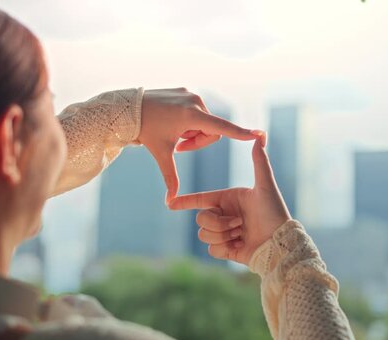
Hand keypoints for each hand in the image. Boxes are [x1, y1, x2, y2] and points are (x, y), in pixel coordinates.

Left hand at [138, 88, 257, 203]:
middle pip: (211, 131)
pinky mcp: (186, 90)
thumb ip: (171, 177)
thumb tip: (170, 202)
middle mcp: (195, 101)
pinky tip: (170, 122)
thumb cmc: (146, 132)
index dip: (241, 134)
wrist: (127, 110)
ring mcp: (190, 94)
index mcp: (191, 116)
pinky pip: (195, 110)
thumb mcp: (161, 154)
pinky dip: (186, 121)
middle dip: (198, 142)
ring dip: (192, 132)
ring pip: (203, 121)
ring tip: (173, 134)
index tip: (260, 134)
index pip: (221, 128)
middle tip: (179, 147)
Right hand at [168, 134, 291, 265]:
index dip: (185, 201)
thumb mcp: (266, 186)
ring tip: (241, 233)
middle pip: (201, 218)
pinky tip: (239, 245)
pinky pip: (211, 250)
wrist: (280, 243)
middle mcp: (224, 216)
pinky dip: (224, 248)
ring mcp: (224, 234)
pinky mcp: (226, 251)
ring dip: (223, 234)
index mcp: (228, 200)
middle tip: (239, 223)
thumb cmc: (275, 213)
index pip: (201, 198)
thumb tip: (260, 136)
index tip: (170, 203)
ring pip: (204, 234)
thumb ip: (259, 161)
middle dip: (218, 222)